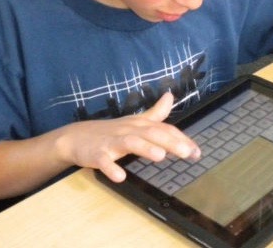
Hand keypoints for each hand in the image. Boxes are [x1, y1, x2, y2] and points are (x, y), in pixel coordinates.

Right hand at [58, 92, 200, 181]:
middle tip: (188, 153)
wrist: (75, 137)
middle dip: (170, 142)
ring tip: (160, 156)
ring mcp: (111, 142)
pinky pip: (104, 161)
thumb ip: (155, 113)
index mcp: (138, 125)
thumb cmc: (110, 132)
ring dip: (145, 148)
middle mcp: (128, 131)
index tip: (197, 151)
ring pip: (130, 142)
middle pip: (151, 133)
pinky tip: (120, 176)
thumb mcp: (134, 121)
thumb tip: (170, 96)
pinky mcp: (96, 154)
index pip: (163, 129)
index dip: (180, 139)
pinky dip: (111, 168)